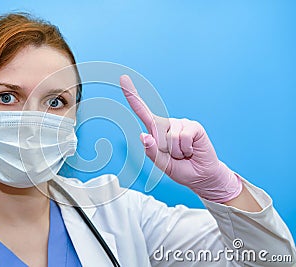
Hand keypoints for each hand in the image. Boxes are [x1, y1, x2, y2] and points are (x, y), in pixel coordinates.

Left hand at [120, 75, 241, 202]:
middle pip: (155, 132)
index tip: (123, 79)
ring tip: (184, 154)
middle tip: (175, 157)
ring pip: (170, 137)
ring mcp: (181, 123)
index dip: (132, 95)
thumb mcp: (162, 164)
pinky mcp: (193, 126)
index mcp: (156, 131)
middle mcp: (168, 124)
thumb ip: (151, 152)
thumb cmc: (181, 168)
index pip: (142, 110)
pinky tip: (191, 150)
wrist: (201, 176)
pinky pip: (183, 137)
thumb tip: (144, 135)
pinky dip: (186, 149)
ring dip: (177, 151)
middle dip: (164, 150)